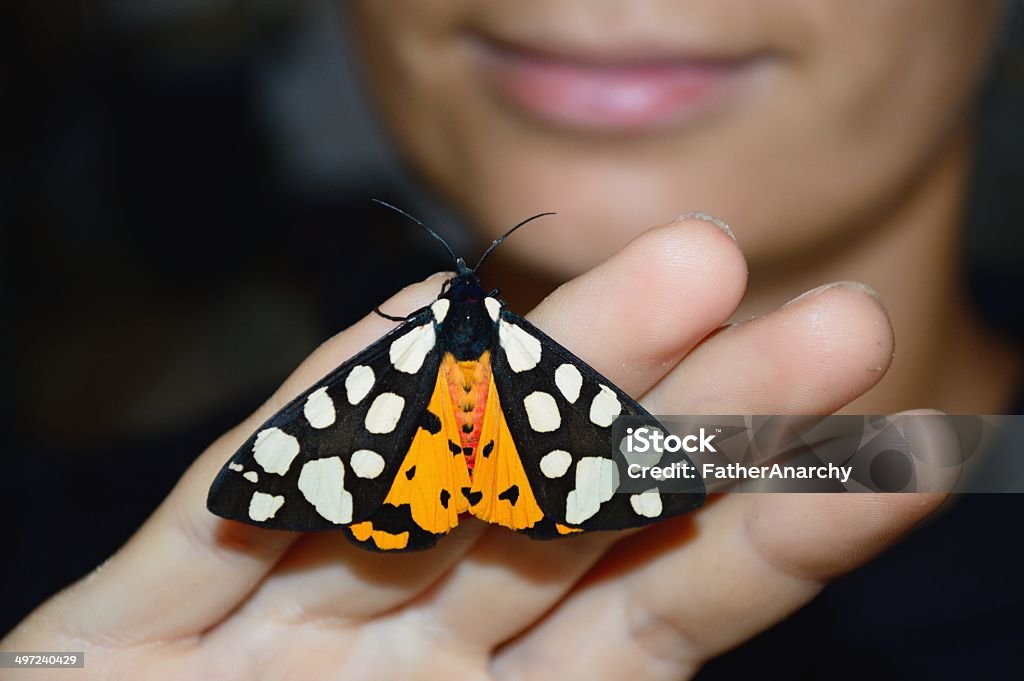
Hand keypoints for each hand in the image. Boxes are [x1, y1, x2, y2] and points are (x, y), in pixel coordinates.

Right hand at [2, 216, 944, 679]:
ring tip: (688, 279)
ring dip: (545, 387)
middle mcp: (390, 677)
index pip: (658, 615)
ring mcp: (258, 648)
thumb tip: (678, 671)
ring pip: (413, 490)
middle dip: (693, 423)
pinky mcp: (107, 644)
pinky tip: (424, 323)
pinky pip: (229, 514)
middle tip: (835, 329)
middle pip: (559, 523)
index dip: (773, 530)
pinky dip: (321, 420)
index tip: (896, 449)